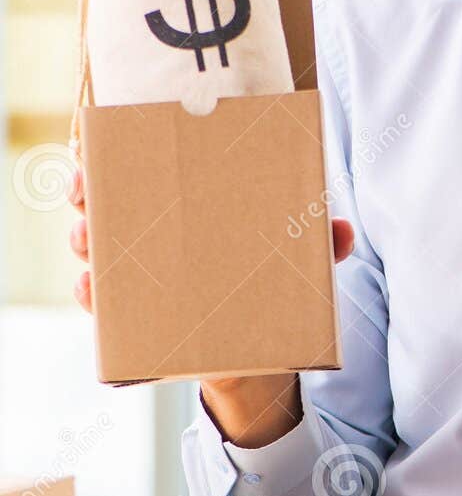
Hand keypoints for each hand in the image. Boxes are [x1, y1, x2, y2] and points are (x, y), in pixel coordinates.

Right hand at [68, 167, 355, 447]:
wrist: (259, 347)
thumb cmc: (272, 278)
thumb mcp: (297, 258)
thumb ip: (321, 244)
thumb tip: (342, 234)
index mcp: (190, 201)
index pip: (144, 166)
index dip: (114, 153)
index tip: (97, 147)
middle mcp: (157, 228)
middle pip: (109, 200)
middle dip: (89, 193)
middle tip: (88, 196)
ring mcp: (142, 269)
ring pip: (97, 245)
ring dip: (85, 238)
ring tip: (89, 238)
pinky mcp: (136, 313)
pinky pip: (101, 300)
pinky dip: (91, 292)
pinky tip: (91, 286)